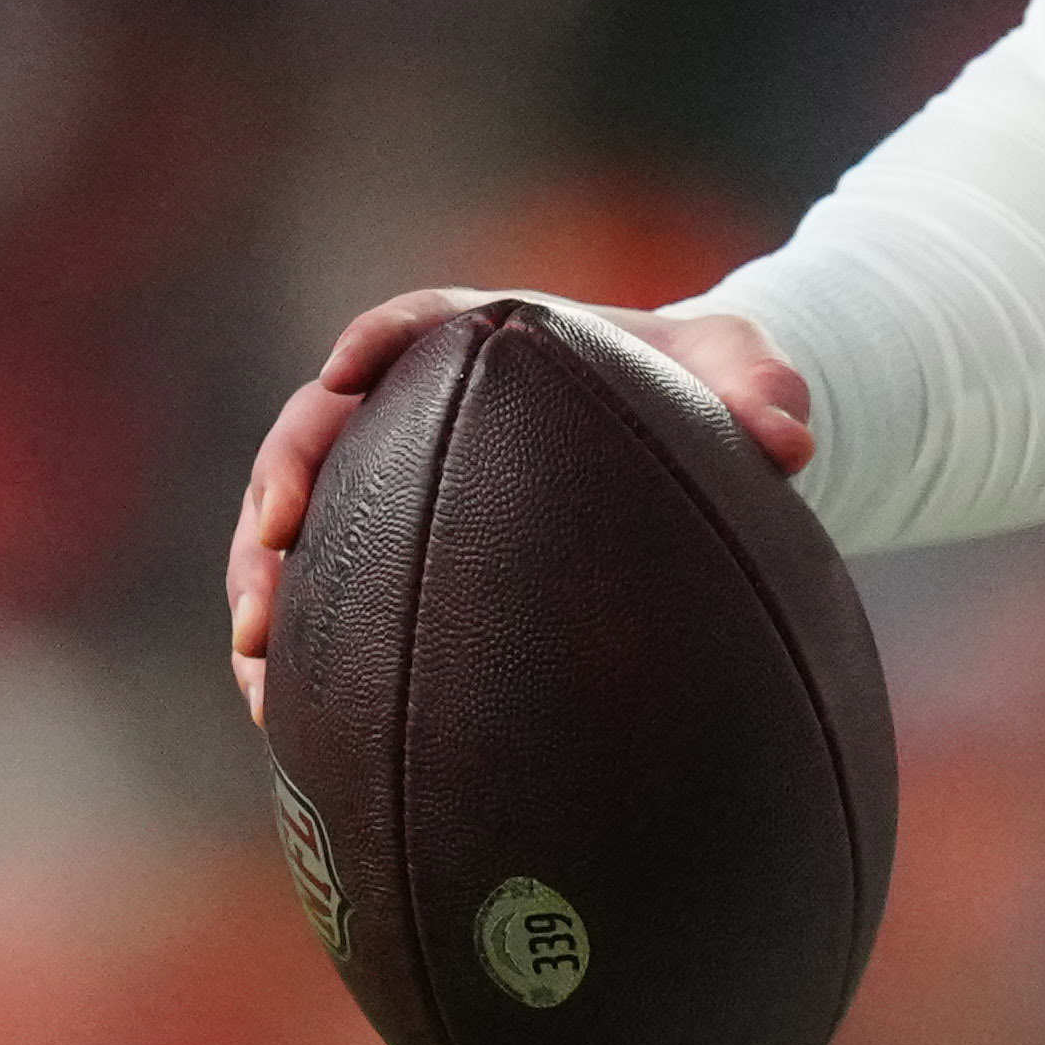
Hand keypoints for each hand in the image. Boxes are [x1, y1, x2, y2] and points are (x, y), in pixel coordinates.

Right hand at [222, 290, 811, 721]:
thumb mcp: (746, 375)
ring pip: (300, 523)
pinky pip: (333, 593)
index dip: (368, 347)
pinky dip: (304, 647)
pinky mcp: (395, 548)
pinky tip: (288, 719)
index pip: (409, 326)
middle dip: (280, 486)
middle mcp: (418, 404)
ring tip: (254, 657)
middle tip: (273, 547)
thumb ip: (764, 392)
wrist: (687, 426)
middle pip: (319, 431)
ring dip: (265, 580)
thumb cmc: (704, 384)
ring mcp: (394, 479)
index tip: (346, 375)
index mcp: (482, 336)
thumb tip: (791, 440)